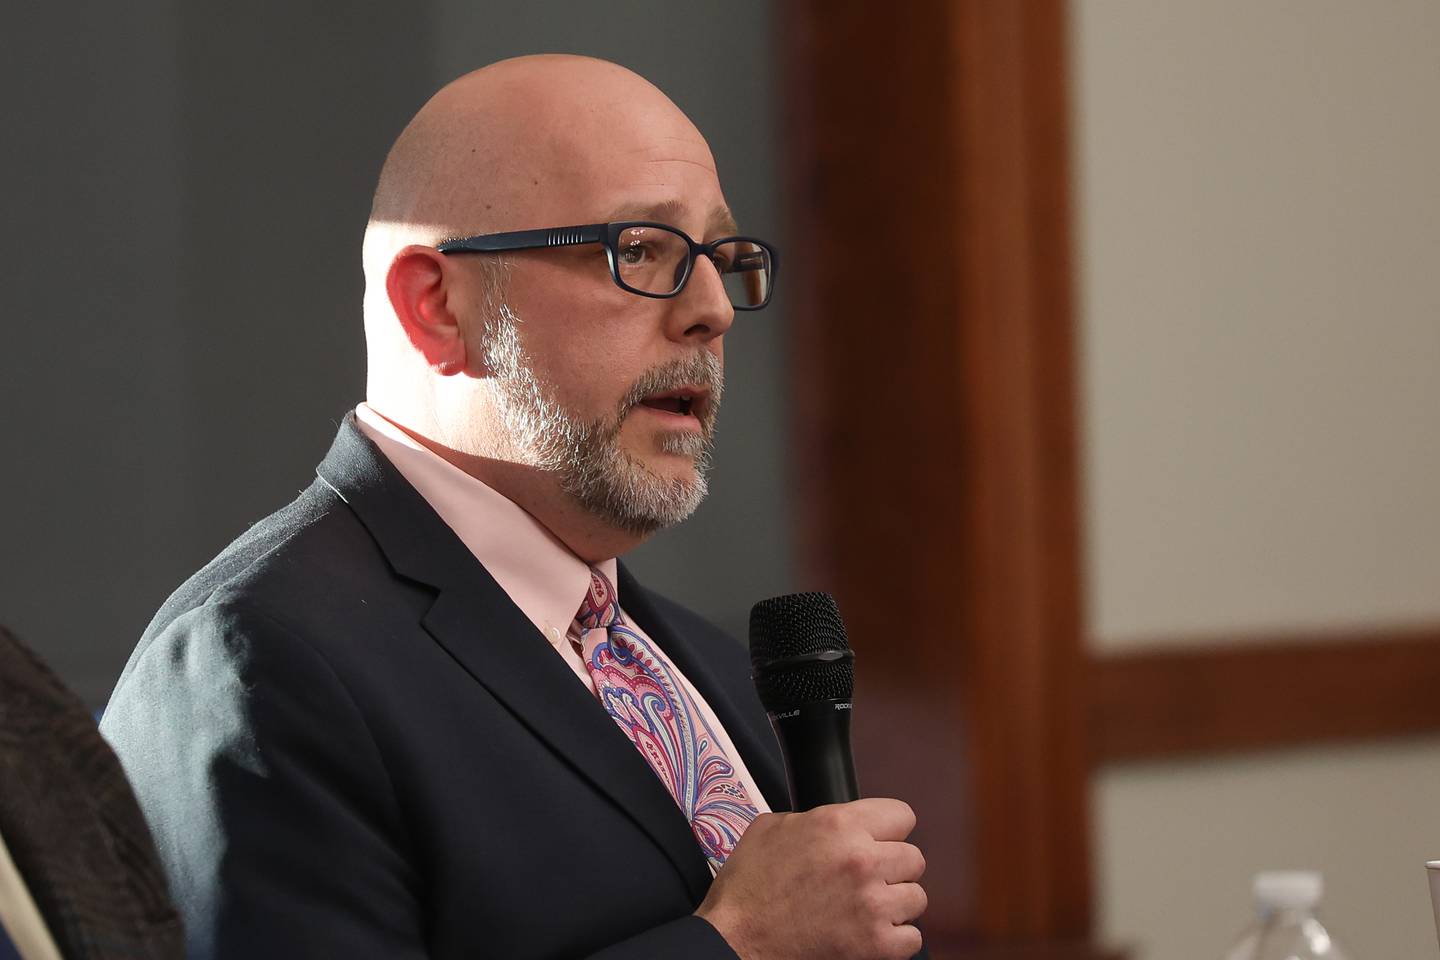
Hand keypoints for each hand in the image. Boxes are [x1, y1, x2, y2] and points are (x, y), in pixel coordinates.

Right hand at [695, 798, 926, 959]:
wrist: (735, 939)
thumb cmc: (748, 887)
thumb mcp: (772, 827)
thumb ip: (815, 818)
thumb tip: (838, 824)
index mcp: (839, 825)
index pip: (902, 815)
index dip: (887, 830)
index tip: (877, 841)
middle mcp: (862, 860)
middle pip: (914, 858)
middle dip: (892, 868)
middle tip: (867, 880)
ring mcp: (872, 904)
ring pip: (917, 897)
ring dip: (895, 904)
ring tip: (867, 908)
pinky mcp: (876, 944)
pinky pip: (912, 938)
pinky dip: (895, 939)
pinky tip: (869, 933)